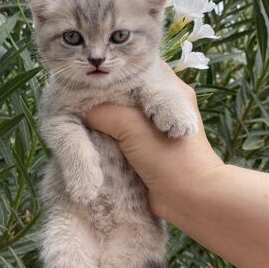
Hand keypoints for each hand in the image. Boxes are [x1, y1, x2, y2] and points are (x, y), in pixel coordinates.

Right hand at [86, 70, 223, 219]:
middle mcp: (163, 102)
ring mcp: (154, 126)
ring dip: (105, 119)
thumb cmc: (167, 157)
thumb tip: (83, 113)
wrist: (190, 199)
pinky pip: (122, 135)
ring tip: (80, 118)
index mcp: (169, 88)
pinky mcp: (147, 147)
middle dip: (103, 96)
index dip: (112, 72)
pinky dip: (108, 135)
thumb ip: (104, 113)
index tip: (88, 78)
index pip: (136, 68)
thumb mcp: (132, 127)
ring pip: (122, 114)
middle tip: (78, 98)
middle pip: (126, 92)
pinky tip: (91, 138)